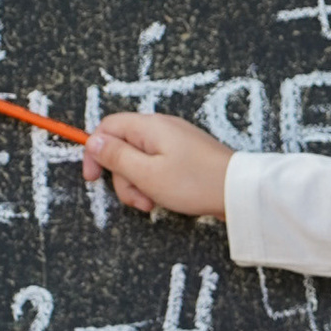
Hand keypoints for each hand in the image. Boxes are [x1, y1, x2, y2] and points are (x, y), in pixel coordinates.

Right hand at [86, 108, 233, 222]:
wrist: (239, 191)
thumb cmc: (194, 183)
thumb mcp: (146, 174)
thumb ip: (116, 157)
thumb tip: (93, 141)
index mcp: (149, 126)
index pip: (108, 127)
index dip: (95, 151)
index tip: (92, 178)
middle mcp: (161, 128)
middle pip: (123, 148)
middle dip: (123, 178)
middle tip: (138, 200)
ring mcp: (174, 141)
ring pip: (139, 161)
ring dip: (139, 185)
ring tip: (154, 203)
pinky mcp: (184, 155)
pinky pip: (157, 166)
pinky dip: (155, 184)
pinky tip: (164, 199)